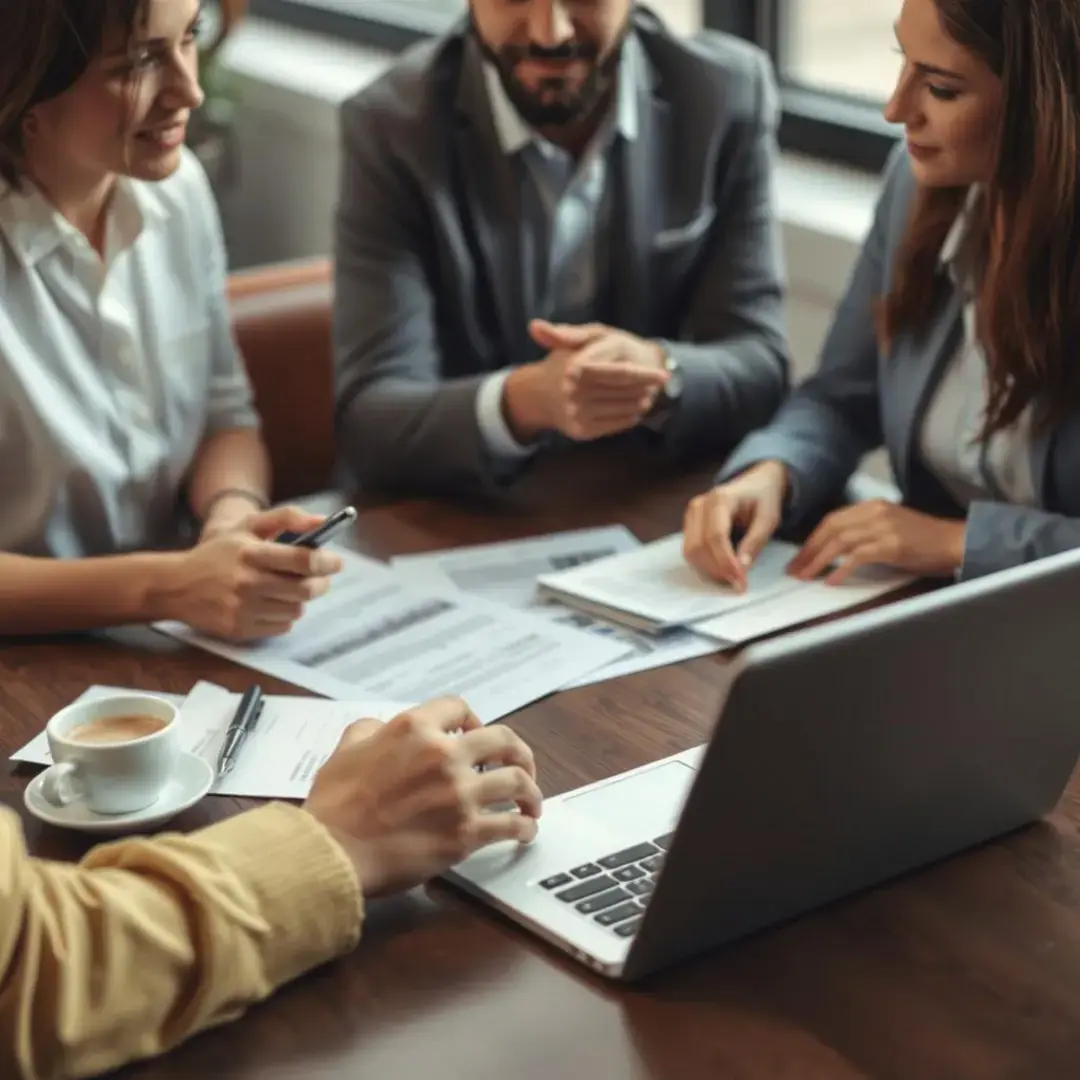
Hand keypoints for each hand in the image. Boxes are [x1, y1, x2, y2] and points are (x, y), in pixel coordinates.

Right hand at [155, 506, 342, 638]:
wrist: (176, 585)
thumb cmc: (218, 553)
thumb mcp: (247, 526)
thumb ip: (287, 517)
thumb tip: (322, 521)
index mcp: (251, 553)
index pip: (302, 560)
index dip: (327, 562)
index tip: (336, 562)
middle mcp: (247, 582)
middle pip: (305, 589)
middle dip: (320, 583)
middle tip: (320, 577)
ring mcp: (243, 609)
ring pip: (297, 609)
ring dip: (301, 599)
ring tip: (290, 589)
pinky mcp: (240, 629)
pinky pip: (282, 626)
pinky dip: (285, 615)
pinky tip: (273, 603)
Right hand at [303, 696, 542, 896]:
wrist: (332, 852)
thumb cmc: (334, 805)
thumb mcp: (346, 749)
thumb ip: (369, 730)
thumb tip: (382, 729)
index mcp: (414, 729)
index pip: (460, 708)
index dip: (472, 718)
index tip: (476, 732)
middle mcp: (444, 754)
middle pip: (504, 739)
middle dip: (519, 751)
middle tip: (523, 765)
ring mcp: (459, 793)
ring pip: (517, 781)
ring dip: (531, 791)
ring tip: (531, 801)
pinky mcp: (466, 832)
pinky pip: (511, 824)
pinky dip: (525, 826)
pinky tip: (525, 830)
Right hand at [502, 321, 668, 442]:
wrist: (543, 395)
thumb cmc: (567, 362)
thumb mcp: (572, 341)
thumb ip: (566, 333)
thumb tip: (534, 326)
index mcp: (573, 367)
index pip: (619, 374)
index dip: (644, 375)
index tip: (664, 376)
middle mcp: (573, 393)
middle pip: (624, 392)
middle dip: (644, 388)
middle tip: (654, 385)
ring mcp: (577, 414)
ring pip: (622, 409)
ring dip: (639, 402)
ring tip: (646, 396)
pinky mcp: (581, 431)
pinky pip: (615, 425)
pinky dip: (629, 417)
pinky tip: (633, 409)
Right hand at [682, 461, 788, 591]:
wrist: (755, 484)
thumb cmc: (763, 500)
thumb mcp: (768, 519)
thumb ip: (754, 542)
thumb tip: (741, 569)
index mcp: (721, 498)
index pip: (716, 536)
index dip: (726, 562)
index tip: (740, 582)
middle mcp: (699, 505)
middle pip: (699, 546)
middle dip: (717, 570)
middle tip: (738, 584)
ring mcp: (691, 514)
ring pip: (690, 551)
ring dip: (709, 570)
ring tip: (731, 578)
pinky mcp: (688, 524)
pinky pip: (690, 550)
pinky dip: (704, 565)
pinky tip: (721, 570)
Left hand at [788, 501, 965, 584]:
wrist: (955, 542)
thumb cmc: (923, 540)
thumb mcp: (889, 527)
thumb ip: (864, 532)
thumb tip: (834, 549)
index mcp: (871, 506)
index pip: (832, 520)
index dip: (812, 539)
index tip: (799, 557)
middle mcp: (875, 512)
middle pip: (830, 529)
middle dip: (808, 551)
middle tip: (794, 569)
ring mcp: (883, 527)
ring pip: (840, 542)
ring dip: (818, 561)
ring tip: (806, 576)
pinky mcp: (892, 545)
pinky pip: (858, 556)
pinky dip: (841, 569)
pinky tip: (831, 581)